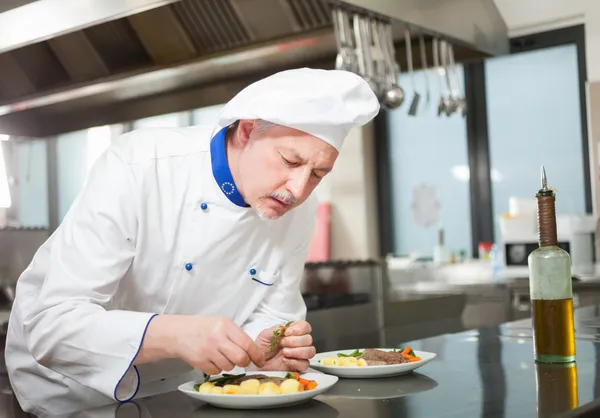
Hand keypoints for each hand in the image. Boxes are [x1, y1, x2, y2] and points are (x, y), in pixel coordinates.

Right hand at [137, 315, 264, 374]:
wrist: (177, 332)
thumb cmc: (202, 327)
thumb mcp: (221, 324)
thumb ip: (236, 335)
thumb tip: (253, 351)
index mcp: (225, 325)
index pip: (248, 343)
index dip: (257, 355)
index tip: (260, 360)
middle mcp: (217, 337)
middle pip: (241, 358)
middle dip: (244, 362)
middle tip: (241, 361)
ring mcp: (208, 350)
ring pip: (229, 366)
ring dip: (228, 364)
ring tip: (220, 355)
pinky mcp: (200, 361)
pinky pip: (216, 371)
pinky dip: (216, 368)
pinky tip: (210, 359)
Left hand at [253, 320, 315, 371]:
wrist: (257, 363)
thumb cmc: (262, 347)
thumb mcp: (265, 335)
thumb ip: (277, 329)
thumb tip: (286, 327)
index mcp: (293, 332)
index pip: (305, 326)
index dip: (299, 329)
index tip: (287, 333)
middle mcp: (298, 342)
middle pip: (309, 339)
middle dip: (295, 341)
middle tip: (282, 343)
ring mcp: (300, 355)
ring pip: (310, 351)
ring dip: (297, 351)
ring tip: (284, 353)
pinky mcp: (298, 366)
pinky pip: (305, 364)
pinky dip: (295, 362)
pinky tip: (285, 361)